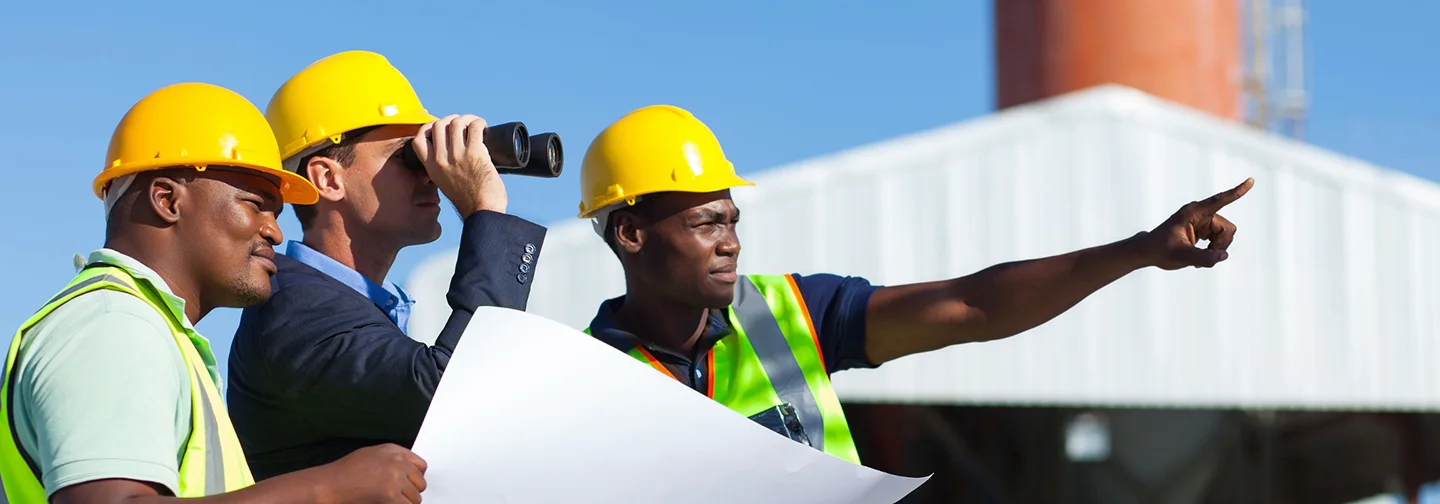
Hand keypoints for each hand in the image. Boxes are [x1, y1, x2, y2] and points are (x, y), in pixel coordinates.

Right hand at [314, 443, 426, 503]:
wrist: (332, 483)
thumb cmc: (345, 472)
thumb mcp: (372, 455)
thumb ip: (392, 460)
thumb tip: (406, 470)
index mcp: (393, 450)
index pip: (421, 465)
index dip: (415, 477)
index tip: (411, 484)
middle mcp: (397, 462)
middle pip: (420, 482)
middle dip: (411, 491)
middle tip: (399, 496)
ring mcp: (395, 478)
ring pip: (416, 497)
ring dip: (406, 502)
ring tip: (391, 500)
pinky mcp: (391, 494)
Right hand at [412, 113, 507, 216]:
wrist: (482, 211)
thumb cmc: (470, 200)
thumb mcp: (445, 183)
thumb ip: (444, 168)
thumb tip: (453, 150)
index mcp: (432, 168)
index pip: (418, 140)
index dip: (428, 128)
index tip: (441, 128)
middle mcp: (441, 160)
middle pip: (438, 125)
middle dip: (450, 119)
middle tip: (462, 124)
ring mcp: (457, 156)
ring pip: (456, 123)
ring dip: (467, 118)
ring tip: (474, 124)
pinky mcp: (475, 154)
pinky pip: (474, 127)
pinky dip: (479, 123)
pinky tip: (482, 127)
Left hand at [1137, 178, 1253, 269]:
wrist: (1150, 252)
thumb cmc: (1160, 250)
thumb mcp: (1180, 256)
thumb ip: (1202, 258)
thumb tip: (1223, 256)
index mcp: (1192, 212)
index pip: (1218, 201)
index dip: (1236, 192)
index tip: (1251, 180)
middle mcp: (1201, 214)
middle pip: (1228, 229)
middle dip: (1220, 245)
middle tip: (1204, 257)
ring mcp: (1204, 222)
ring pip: (1226, 236)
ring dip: (1216, 250)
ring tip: (1197, 259)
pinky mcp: (1205, 230)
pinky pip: (1221, 241)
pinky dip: (1213, 252)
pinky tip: (1199, 258)